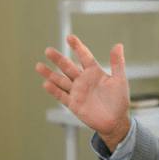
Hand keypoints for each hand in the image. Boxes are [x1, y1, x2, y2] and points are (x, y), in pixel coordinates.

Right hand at [35, 35, 130, 150]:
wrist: (115, 122)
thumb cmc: (119, 101)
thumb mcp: (120, 80)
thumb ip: (117, 64)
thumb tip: (118, 45)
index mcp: (94, 72)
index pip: (84, 56)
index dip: (77, 47)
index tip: (70, 37)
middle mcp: (83, 80)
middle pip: (68, 67)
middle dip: (58, 59)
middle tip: (48, 50)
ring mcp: (77, 92)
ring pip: (61, 80)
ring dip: (50, 73)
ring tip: (38, 65)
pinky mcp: (73, 104)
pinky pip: (62, 96)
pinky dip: (54, 90)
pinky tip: (46, 84)